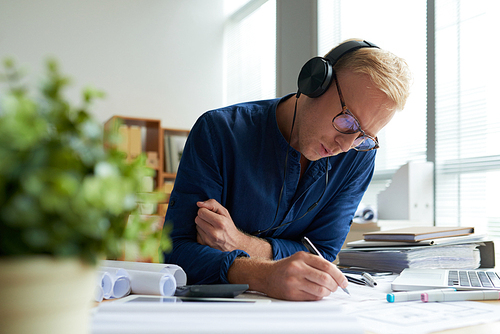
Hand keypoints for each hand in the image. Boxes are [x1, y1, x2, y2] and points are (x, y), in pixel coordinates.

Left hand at [195, 199, 244, 251]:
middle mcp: (213, 233)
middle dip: (203, 218)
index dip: (205, 210)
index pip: (201, 212)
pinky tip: (209, 234)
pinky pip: (196, 234)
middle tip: (211, 220)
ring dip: (202, 225)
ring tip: (211, 227)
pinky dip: (201, 233)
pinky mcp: (204, 245)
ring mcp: (208, 240)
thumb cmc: (228, 226)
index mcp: (220, 223)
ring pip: (196, 227)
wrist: (234, 244)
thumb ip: (212, 204)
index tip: (211, 213)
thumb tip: (198, 203)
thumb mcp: (224, 212)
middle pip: (197, 219)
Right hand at [228, 252, 348, 300]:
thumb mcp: (300, 258)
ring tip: (326, 290)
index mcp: (302, 257)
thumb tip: (336, 274)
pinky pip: (312, 298)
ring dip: (328, 292)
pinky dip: (319, 297)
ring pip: (320, 290)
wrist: (266, 275)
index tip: (343, 281)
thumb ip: (316, 263)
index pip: (326, 266)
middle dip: (335, 285)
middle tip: (336, 287)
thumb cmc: (286, 268)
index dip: (339, 275)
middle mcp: (297, 268)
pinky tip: (316, 293)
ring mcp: (294, 281)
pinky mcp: (292, 293)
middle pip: (325, 278)